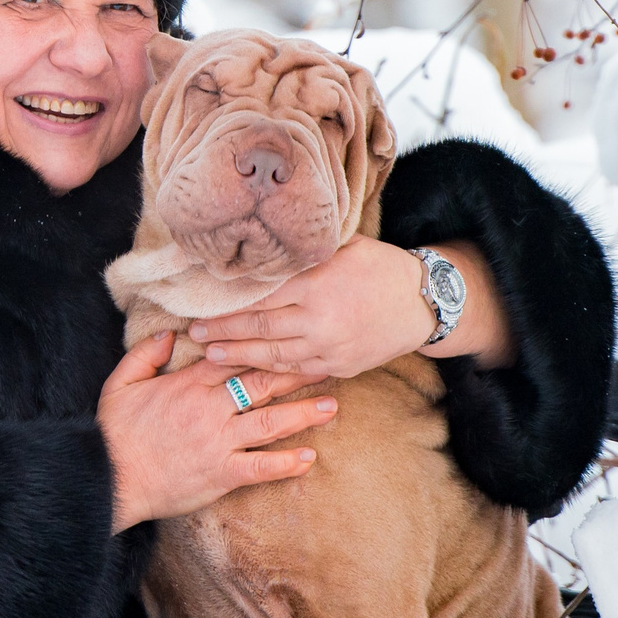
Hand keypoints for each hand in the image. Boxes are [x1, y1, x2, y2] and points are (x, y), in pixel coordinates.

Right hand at [98, 331, 337, 532]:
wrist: (109, 478)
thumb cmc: (113, 433)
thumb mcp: (120, 383)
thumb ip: (144, 354)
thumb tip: (170, 334)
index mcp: (189, 384)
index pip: (235, 357)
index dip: (264, 346)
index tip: (289, 337)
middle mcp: (210, 409)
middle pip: (261, 384)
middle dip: (296, 372)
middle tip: (326, 362)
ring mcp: (219, 442)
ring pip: (269, 422)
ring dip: (302, 414)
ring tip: (331, 406)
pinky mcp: (221, 473)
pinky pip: (260, 467)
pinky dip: (286, 464)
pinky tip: (309, 458)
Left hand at [187, 235, 436, 380]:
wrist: (423, 303)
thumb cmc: (379, 267)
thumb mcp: (344, 248)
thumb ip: (304, 255)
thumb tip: (261, 253)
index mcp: (316, 284)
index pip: (259, 297)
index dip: (227, 304)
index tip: (201, 305)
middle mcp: (319, 319)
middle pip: (258, 327)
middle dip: (222, 332)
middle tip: (195, 333)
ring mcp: (329, 347)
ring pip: (272, 354)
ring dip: (237, 356)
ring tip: (210, 355)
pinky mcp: (338, 366)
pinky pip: (295, 370)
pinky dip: (269, 369)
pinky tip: (248, 367)